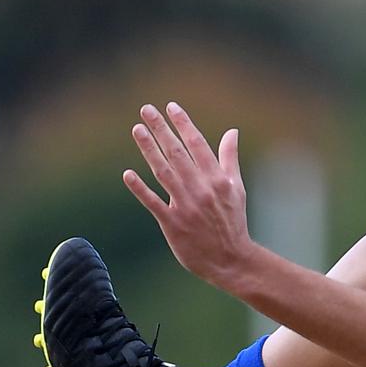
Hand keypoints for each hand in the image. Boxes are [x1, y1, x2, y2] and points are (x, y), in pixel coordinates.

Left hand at [123, 102, 250, 287]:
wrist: (231, 259)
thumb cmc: (233, 222)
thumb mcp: (237, 188)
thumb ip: (230, 158)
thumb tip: (232, 132)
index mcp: (218, 179)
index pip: (197, 145)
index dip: (183, 124)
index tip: (170, 107)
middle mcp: (201, 188)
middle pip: (177, 153)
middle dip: (162, 129)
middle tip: (147, 109)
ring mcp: (186, 205)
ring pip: (163, 172)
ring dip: (149, 149)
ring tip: (137, 129)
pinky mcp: (173, 223)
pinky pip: (153, 202)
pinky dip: (140, 189)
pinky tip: (128, 174)